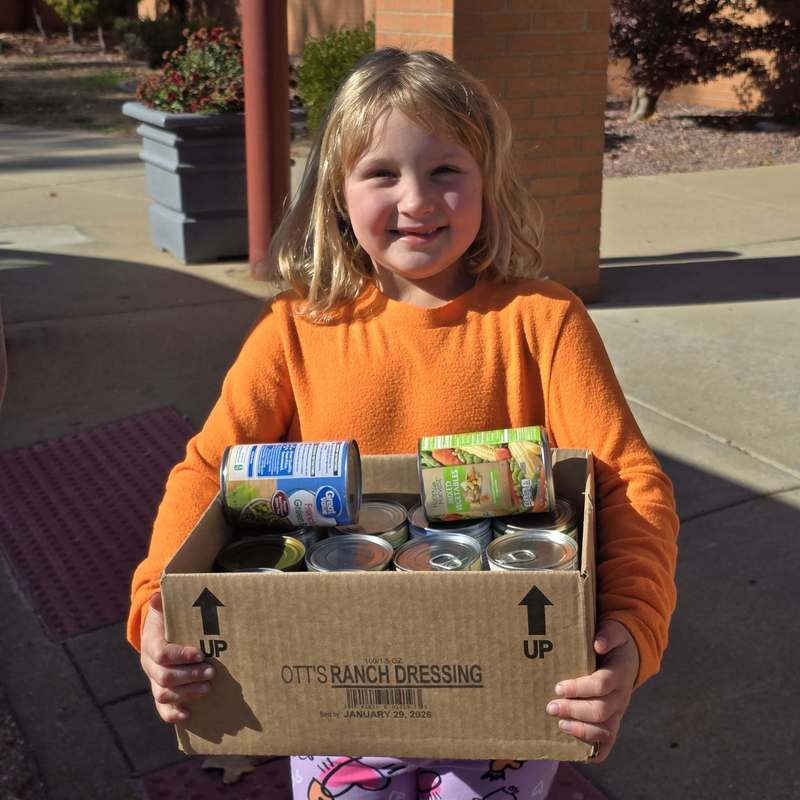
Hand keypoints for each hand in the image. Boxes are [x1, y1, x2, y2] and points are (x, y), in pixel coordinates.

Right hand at [140, 592, 214, 722]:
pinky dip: (173, 714)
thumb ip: (163, 604)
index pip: (162, 654)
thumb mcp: (167, 609)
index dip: (180, 656)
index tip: (200, 654)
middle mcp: (149, 666)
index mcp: (151, 644)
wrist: (160, 634)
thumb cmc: (169, 620)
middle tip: (211, 672)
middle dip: (189, 676)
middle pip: (164, 677)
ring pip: (163, 694)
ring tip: (207, 688)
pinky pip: (162, 708)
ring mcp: (154, 681)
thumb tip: (156, 595)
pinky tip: (188, 715)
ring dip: (187, 693)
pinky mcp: (161, 693)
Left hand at [545, 619, 639, 761]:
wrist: (628, 657)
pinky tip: (572, 744)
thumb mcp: (614, 631)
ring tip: (559, 725)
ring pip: (605, 730)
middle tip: (551, 706)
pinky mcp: (612, 723)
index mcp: (619, 674)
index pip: (602, 685)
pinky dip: (591, 750)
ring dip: (580, 730)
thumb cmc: (614, 643)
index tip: (558, 687)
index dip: (580, 688)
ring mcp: (618, 713)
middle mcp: (621, 697)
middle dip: (574, 710)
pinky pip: (607, 744)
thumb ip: (608, 634)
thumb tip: (598, 644)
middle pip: (601, 710)